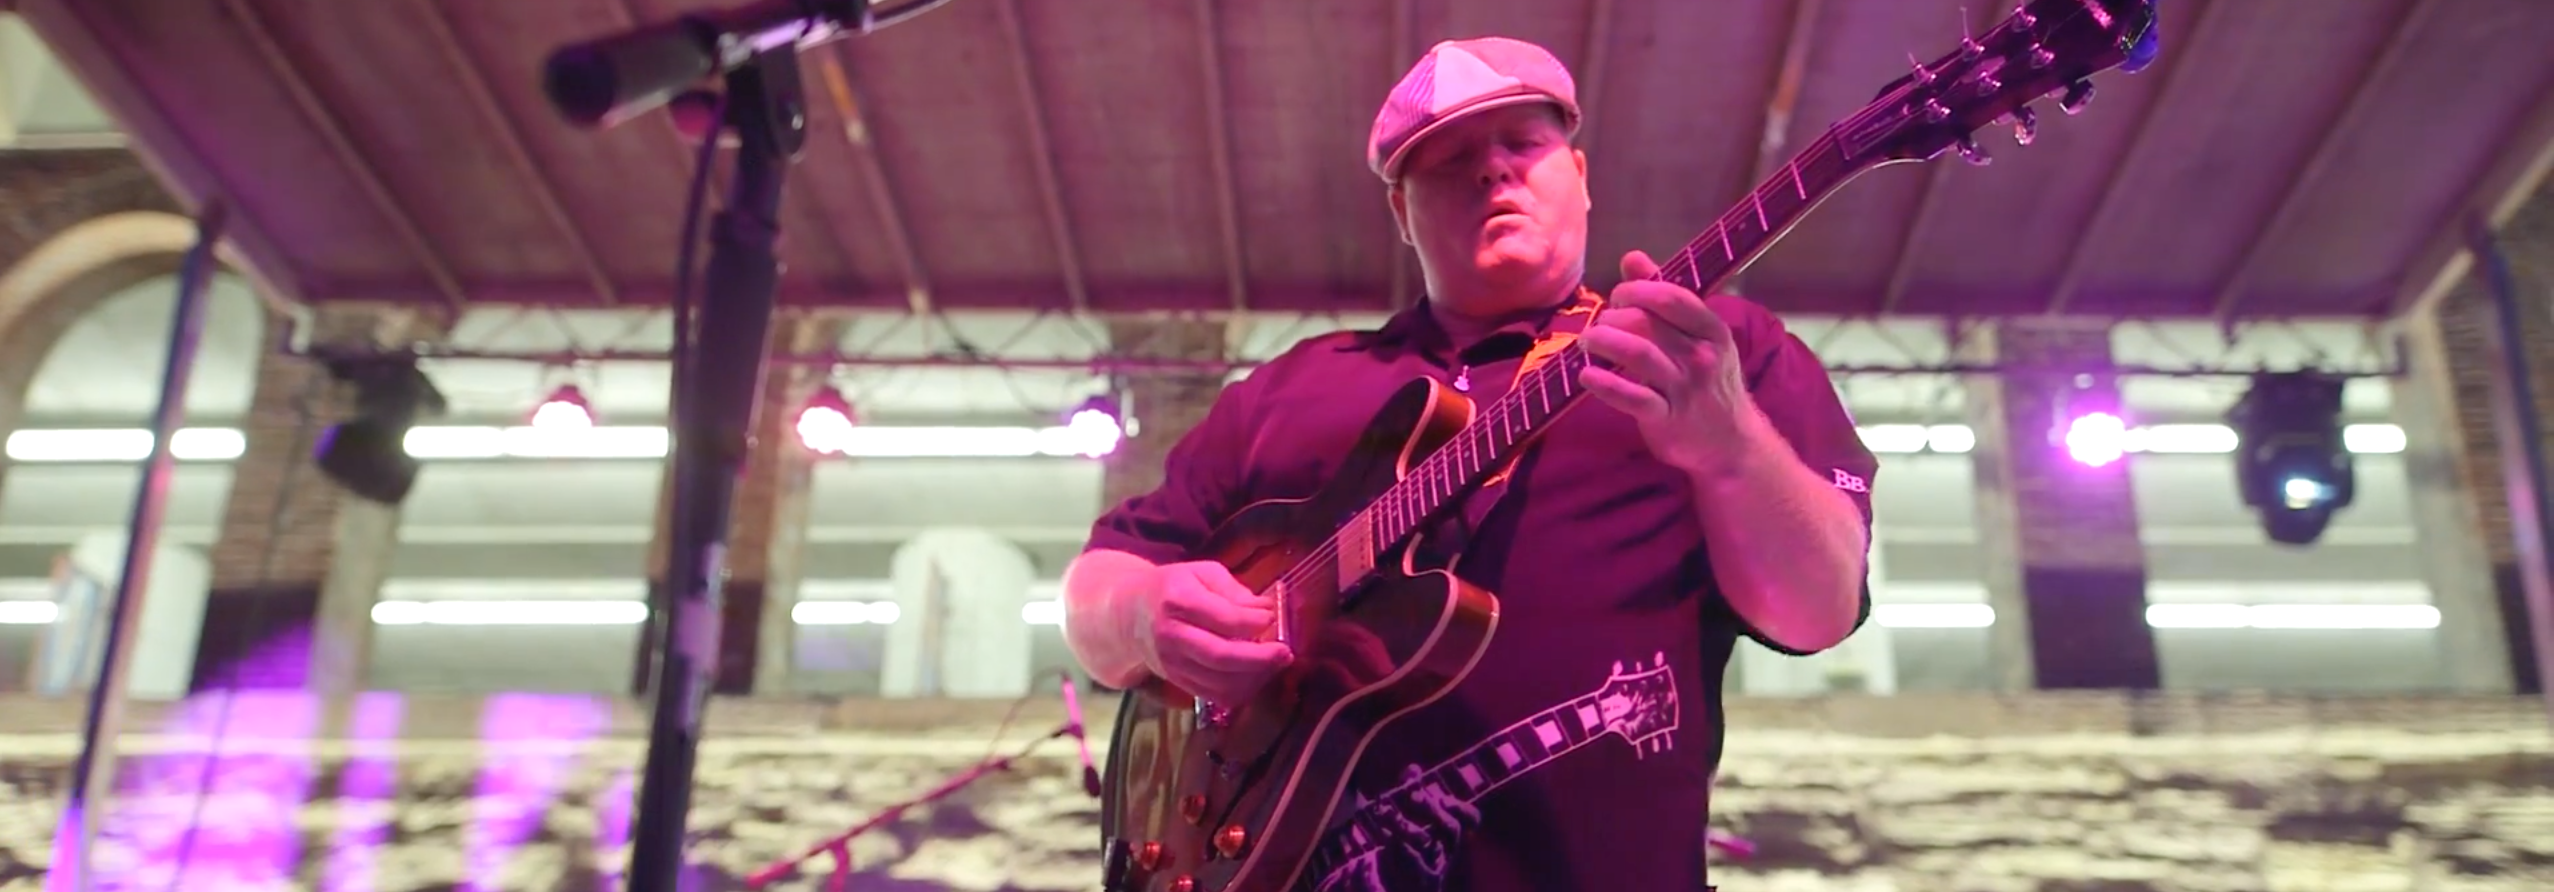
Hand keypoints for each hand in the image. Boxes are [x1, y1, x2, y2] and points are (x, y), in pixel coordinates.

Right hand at [1128, 560, 1292, 703]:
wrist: (1130, 615)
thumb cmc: (1172, 587)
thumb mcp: (1201, 573)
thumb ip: (1233, 590)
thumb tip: (1264, 609)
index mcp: (1177, 600)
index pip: (1224, 618)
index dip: (1255, 621)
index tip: (1271, 616)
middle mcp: (1171, 635)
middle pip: (1221, 657)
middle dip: (1261, 658)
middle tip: (1284, 652)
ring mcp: (1172, 663)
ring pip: (1220, 683)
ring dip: (1254, 677)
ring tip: (1273, 662)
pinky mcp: (1177, 681)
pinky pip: (1215, 695)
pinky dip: (1241, 689)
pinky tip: (1254, 674)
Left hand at [1372, 764, 1478, 873]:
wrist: (1402, 885)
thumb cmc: (1411, 841)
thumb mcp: (1414, 814)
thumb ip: (1414, 790)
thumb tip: (1413, 768)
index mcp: (1451, 830)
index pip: (1471, 818)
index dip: (1461, 807)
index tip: (1441, 797)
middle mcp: (1449, 846)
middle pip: (1450, 828)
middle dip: (1432, 810)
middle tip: (1412, 796)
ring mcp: (1435, 864)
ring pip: (1425, 842)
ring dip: (1403, 824)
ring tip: (1384, 811)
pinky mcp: (1419, 877)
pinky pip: (1409, 860)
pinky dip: (1393, 842)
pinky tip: (1382, 832)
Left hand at [1577, 249, 1760, 477]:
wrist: (1730, 443)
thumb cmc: (1709, 381)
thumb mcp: (1699, 336)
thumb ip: (1664, 296)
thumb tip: (1632, 258)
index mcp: (1712, 330)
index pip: (1669, 296)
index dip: (1635, 290)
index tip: (1617, 298)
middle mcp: (1701, 356)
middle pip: (1646, 322)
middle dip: (1612, 317)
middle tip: (1600, 325)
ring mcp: (1685, 389)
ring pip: (1637, 353)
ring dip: (1602, 341)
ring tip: (1586, 342)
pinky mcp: (1667, 419)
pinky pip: (1632, 397)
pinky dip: (1604, 384)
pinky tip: (1585, 375)